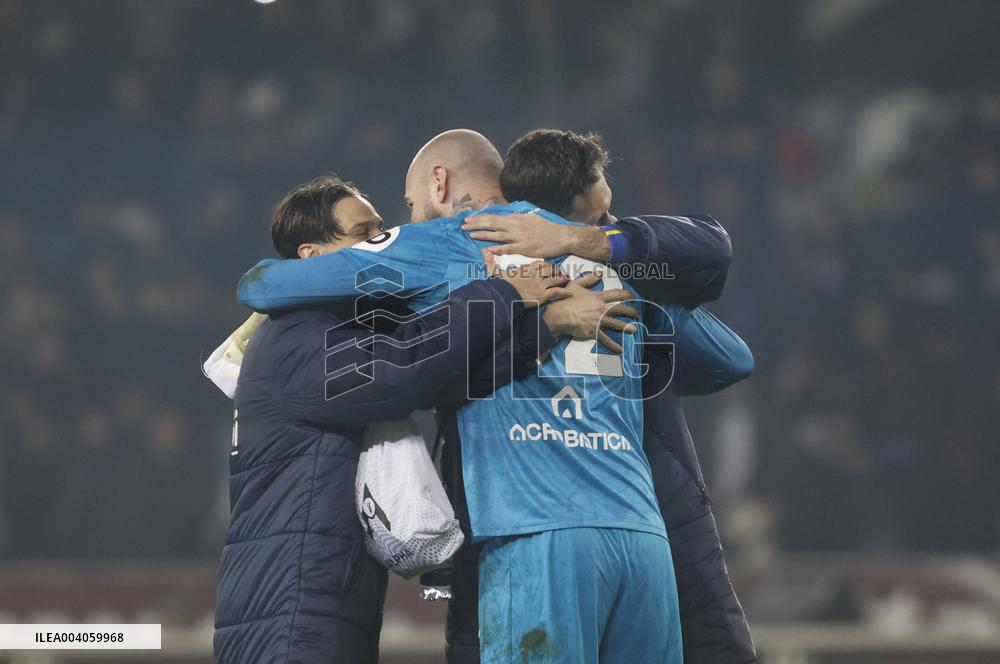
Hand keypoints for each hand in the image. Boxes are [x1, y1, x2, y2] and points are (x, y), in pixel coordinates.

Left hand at [463, 213, 609, 260]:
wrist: (561, 236)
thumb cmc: (546, 229)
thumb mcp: (531, 218)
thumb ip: (518, 219)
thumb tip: (507, 218)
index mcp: (516, 218)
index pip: (494, 217)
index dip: (480, 217)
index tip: (469, 218)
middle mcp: (516, 226)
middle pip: (492, 223)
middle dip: (476, 223)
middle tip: (463, 224)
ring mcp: (519, 237)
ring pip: (497, 235)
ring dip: (482, 234)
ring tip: (469, 234)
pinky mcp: (524, 248)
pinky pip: (508, 248)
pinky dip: (497, 249)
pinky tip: (487, 250)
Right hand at [495, 260, 569, 308]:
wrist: (503, 296)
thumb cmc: (500, 285)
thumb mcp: (495, 272)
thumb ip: (491, 261)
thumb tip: (484, 251)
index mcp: (526, 268)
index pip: (541, 263)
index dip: (547, 264)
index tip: (550, 265)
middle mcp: (536, 275)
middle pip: (551, 269)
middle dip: (557, 271)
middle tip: (562, 272)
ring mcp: (541, 284)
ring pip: (556, 279)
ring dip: (562, 279)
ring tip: (568, 280)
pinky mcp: (544, 295)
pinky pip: (557, 292)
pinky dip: (565, 292)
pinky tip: (570, 293)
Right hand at [543, 272, 637, 353]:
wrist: (560, 315)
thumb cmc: (566, 299)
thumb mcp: (576, 285)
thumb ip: (589, 278)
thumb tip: (599, 272)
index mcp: (598, 297)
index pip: (616, 294)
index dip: (626, 294)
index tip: (632, 295)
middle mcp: (602, 309)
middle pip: (621, 309)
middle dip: (631, 311)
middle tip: (636, 314)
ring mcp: (599, 321)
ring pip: (617, 324)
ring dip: (627, 327)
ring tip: (634, 330)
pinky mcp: (594, 332)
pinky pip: (606, 339)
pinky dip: (613, 345)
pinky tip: (620, 349)